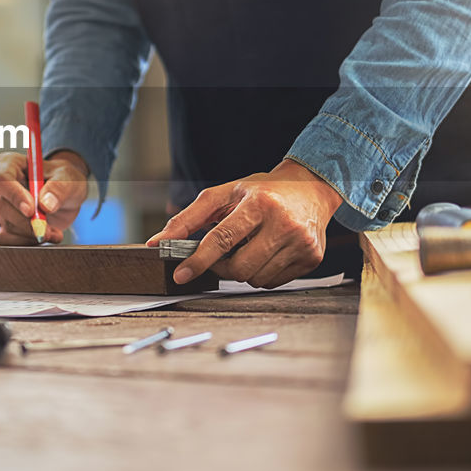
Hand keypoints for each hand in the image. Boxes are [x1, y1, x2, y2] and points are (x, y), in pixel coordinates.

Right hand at [0, 150, 89, 245]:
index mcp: (9, 164)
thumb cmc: (64, 179)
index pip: (0, 179)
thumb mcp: (68, 178)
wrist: (65, 196)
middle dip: (26, 222)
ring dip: (31, 234)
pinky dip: (26, 242)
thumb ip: (59, 188)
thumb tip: (45, 205)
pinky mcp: (4, 225)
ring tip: (53, 232)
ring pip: (5, 225)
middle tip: (49, 229)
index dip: (14, 195)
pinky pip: (7, 240)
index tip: (31, 210)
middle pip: (1, 205)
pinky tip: (44, 237)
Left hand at [146, 159, 343, 286]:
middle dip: (222, 267)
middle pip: (239, 267)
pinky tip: (267, 253)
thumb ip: (189, 218)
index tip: (181, 274)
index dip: (198, 260)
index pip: (222, 238)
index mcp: (260, 203)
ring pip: (255, 279)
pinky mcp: (312, 258)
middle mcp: (284, 223)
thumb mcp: (224, 194)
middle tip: (223, 254)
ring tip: (249, 247)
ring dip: (243, 270)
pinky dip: (261, 273)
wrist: (311, 188)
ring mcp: (301, 243)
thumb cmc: (263, 191)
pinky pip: (273, 282)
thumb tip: (158, 242)